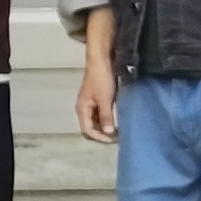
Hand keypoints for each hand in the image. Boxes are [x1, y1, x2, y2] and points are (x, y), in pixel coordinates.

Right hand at [76, 29, 117, 143]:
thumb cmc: (101, 81)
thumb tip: (108, 132)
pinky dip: (107, 117)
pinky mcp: (97, 98)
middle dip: (102, 132)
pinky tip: (116, 117)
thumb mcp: (104, 100)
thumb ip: (106, 117)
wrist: (101, 61)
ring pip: (96, 120)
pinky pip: (100, 112)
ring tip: (118, 128)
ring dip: (105, 125)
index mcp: (82, 109)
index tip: (112, 139)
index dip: (99, 137)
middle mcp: (84, 108)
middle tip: (117, 136)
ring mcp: (90, 102)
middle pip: (91, 126)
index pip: (87, 130)